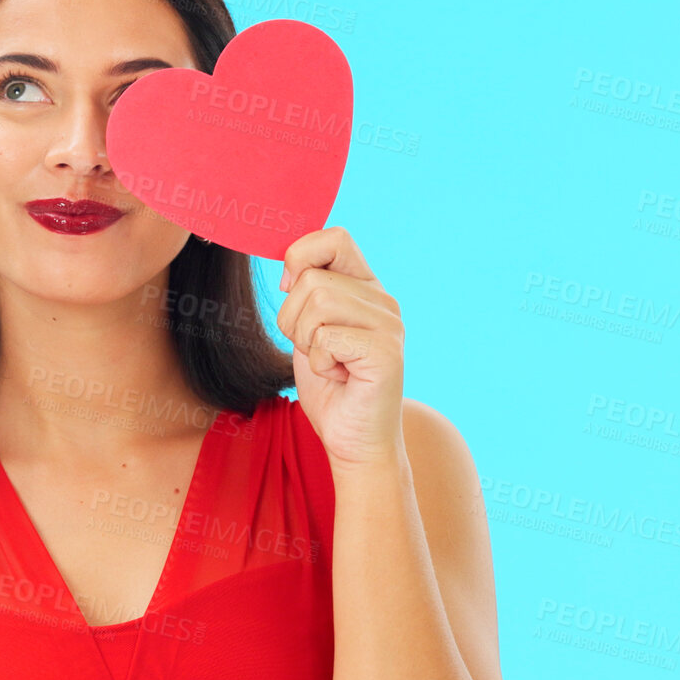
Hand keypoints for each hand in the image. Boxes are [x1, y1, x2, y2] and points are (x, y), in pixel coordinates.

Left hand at [275, 226, 404, 468]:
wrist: (353, 441)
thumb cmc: (330, 388)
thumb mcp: (309, 329)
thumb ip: (305, 292)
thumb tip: (289, 263)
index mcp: (367, 288)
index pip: (334, 238)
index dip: (300, 257)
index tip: (292, 292)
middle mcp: (384, 301)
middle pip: (311, 277)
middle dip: (293, 319)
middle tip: (316, 350)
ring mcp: (389, 325)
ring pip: (317, 302)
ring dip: (306, 341)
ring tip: (328, 363)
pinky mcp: (386, 352)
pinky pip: (326, 337)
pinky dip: (319, 362)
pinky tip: (339, 377)